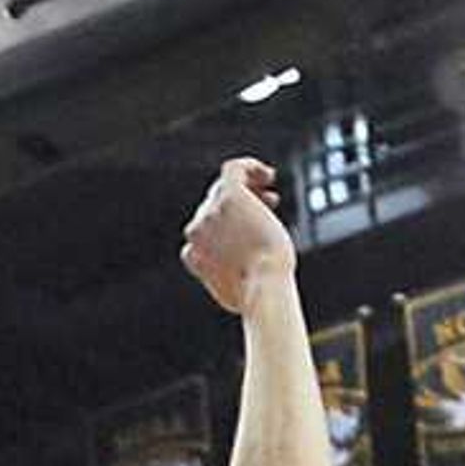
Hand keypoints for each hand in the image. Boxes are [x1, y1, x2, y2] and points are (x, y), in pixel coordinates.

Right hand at [182, 158, 296, 313]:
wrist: (262, 287)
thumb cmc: (256, 298)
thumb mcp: (235, 295)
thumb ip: (231, 278)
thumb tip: (238, 282)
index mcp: (194, 254)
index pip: (205, 228)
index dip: (229, 223)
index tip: (254, 225)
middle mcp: (197, 230)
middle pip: (214, 204)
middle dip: (241, 203)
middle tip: (270, 204)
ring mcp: (211, 212)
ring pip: (225, 186)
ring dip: (248, 187)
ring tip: (271, 194)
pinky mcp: (230, 196)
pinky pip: (234, 168)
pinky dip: (250, 167)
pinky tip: (268, 175)